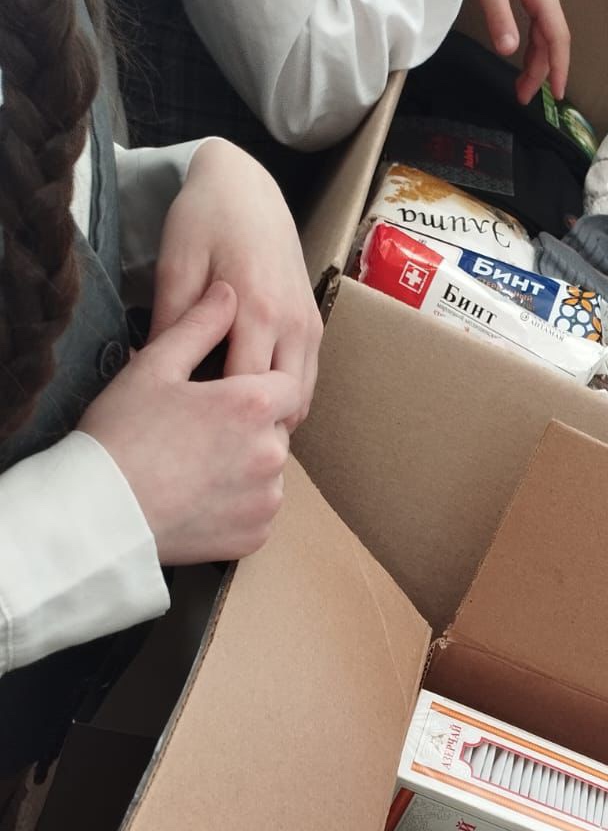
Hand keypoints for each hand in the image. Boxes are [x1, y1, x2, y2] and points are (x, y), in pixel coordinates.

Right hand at [81, 282, 295, 565]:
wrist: (100, 513)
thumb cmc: (121, 435)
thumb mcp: (154, 366)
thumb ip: (198, 326)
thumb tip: (227, 293)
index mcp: (253, 406)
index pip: (284, 387)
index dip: (256, 388)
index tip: (225, 396)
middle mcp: (271, 454)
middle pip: (276, 430)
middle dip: (249, 428)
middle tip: (199, 434)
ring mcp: (267, 500)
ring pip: (269, 473)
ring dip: (246, 467)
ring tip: (196, 468)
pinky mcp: (256, 536)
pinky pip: (257, 512)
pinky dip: (238, 506)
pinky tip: (199, 497)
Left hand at [150, 141, 321, 430]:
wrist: (248, 187)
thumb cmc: (204, 221)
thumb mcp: (176, 267)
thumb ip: (171, 324)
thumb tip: (155, 377)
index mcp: (258, 309)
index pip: (248, 390)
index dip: (223, 420)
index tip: (193, 435)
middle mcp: (294, 324)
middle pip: (283, 403)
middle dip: (253, 427)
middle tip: (214, 444)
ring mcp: (310, 327)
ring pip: (302, 398)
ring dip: (273, 416)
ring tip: (234, 430)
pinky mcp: (315, 326)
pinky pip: (307, 380)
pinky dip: (286, 399)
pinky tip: (253, 404)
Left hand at [469, 0, 569, 103]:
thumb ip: (498, 14)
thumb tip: (508, 52)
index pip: (557, 36)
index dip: (559, 68)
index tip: (556, 96)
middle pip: (551, 38)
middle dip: (541, 71)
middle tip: (523, 97)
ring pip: (544, 31)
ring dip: (536, 60)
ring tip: (521, 85)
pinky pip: (537, 20)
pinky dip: (532, 43)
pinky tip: (523, 54)